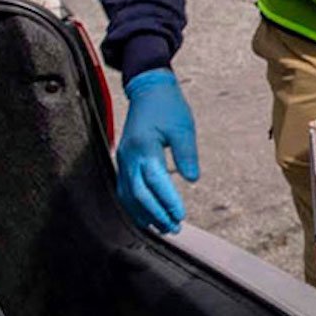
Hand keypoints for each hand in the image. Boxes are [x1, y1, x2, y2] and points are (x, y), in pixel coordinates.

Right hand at [115, 69, 199, 233]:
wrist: (148, 88)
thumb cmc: (167, 105)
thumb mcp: (183, 126)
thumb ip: (186, 154)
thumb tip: (192, 179)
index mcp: (144, 146)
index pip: (155, 181)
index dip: (167, 200)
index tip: (180, 214)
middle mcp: (129, 156)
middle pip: (139, 194)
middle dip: (156, 213)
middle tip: (173, 227)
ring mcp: (124, 159)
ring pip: (128, 195)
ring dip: (144, 213)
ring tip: (161, 227)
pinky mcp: (124, 160)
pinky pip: (125, 188)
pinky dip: (134, 205)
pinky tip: (146, 214)